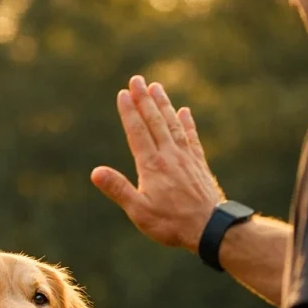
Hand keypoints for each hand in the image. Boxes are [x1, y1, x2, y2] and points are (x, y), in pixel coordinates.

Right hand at [91, 75, 223, 252]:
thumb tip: (96, 173)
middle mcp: (169, 156)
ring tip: (156, 87)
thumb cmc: (171, 223)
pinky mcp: (199, 164)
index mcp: (152, 165)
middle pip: (155, 121)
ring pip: (173, 124)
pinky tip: (185, 111)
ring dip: (164, 105)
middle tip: (137, 79)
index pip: (137, 132)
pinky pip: (191, 138)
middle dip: (144, 99)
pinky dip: (187, 123)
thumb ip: (118, 189)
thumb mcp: (139, 211)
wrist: (210, 228)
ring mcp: (186, 158)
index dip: (129, 112)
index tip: (122, 94)